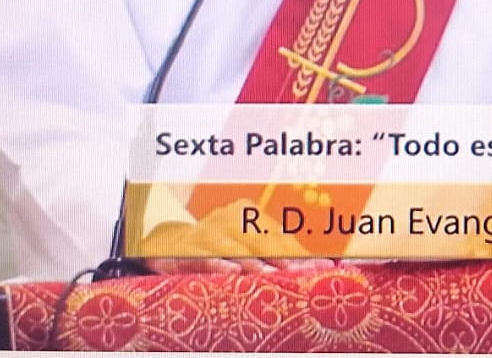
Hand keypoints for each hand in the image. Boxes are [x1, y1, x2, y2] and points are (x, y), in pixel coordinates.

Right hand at [139, 203, 335, 274]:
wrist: (164, 244)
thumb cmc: (216, 246)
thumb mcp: (245, 245)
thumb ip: (277, 254)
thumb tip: (324, 266)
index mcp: (248, 214)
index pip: (281, 235)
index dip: (304, 254)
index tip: (326, 268)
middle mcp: (229, 220)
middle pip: (264, 241)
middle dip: (287, 260)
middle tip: (307, 275)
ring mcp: (206, 233)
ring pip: (236, 250)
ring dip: (256, 264)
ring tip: (276, 277)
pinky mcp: (185, 250)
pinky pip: (203, 257)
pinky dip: (218, 264)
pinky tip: (233, 272)